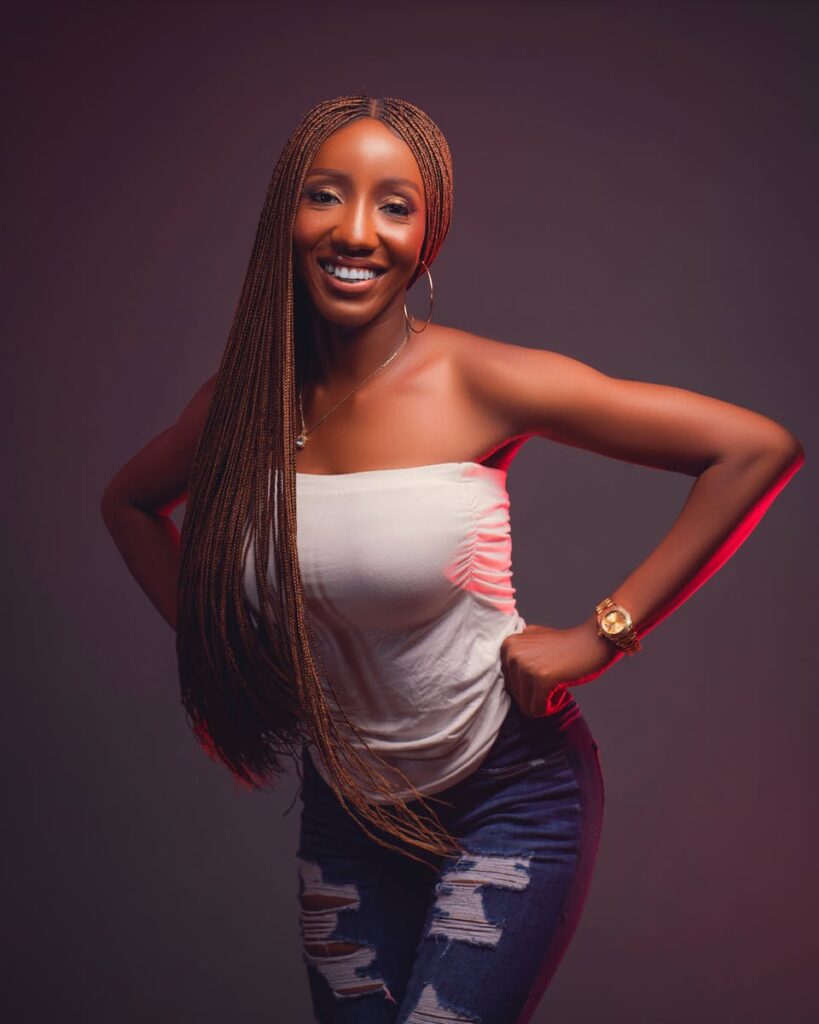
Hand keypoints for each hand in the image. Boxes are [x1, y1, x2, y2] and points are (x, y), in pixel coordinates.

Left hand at [499, 616, 619, 717]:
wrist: (594, 641)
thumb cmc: (567, 645)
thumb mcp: (533, 639)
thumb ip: (517, 652)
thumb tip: (505, 673)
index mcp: (507, 645)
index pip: (508, 684)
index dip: (529, 686)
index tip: (546, 674)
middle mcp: (512, 653)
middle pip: (515, 696)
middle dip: (536, 695)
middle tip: (554, 679)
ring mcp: (525, 665)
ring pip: (525, 705)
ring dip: (543, 701)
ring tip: (558, 684)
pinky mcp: (541, 678)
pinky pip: (536, 709)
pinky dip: (551, 707)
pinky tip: (562, 691)